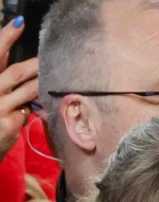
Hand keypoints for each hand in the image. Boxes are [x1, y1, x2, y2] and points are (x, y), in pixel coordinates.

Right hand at [0, 17, 38, 159]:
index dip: (6, 36)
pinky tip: (44, 105)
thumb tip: (31, 70)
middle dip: (34, 65)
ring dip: (42, 84)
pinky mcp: (8, 124)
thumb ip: (8, 83)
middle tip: (49, 59)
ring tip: (54, 77)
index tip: (20, 22)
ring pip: (27, 90)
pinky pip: (30, 110)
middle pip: (15, 72)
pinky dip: (38, 106)